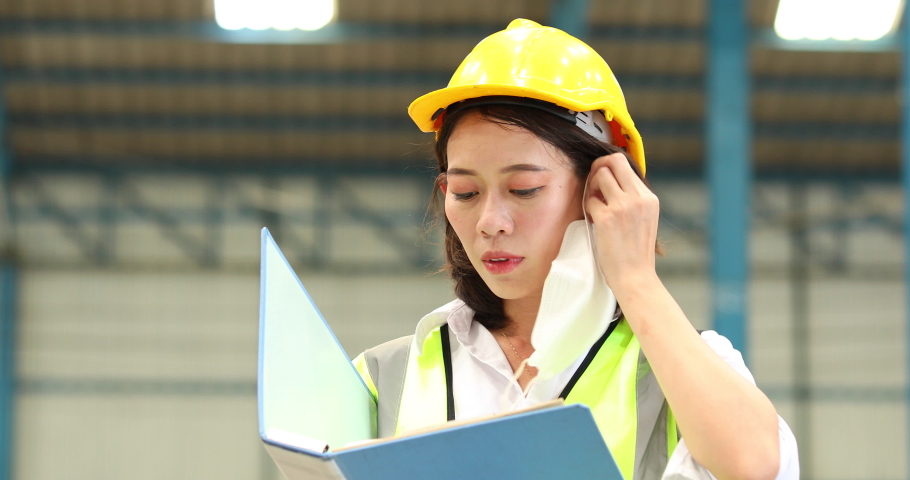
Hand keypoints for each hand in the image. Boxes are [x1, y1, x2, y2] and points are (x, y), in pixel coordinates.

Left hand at [584, 153, 659, 293]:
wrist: (635, 276)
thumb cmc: (635, 251)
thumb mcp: (644, 218)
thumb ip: (632, 198)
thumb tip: (608, 179)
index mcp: (649, 197)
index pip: (625, 163)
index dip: (608, 167)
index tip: (601, 181)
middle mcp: (638, 198)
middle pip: (613, 160)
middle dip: (598, 168)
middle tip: (593, 185)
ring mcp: (623, 206)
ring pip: (600, 176)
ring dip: (592, 188)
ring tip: (595, 206)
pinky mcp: (606, 218)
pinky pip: (590, 200)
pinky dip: (588, 208)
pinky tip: (594, 221)